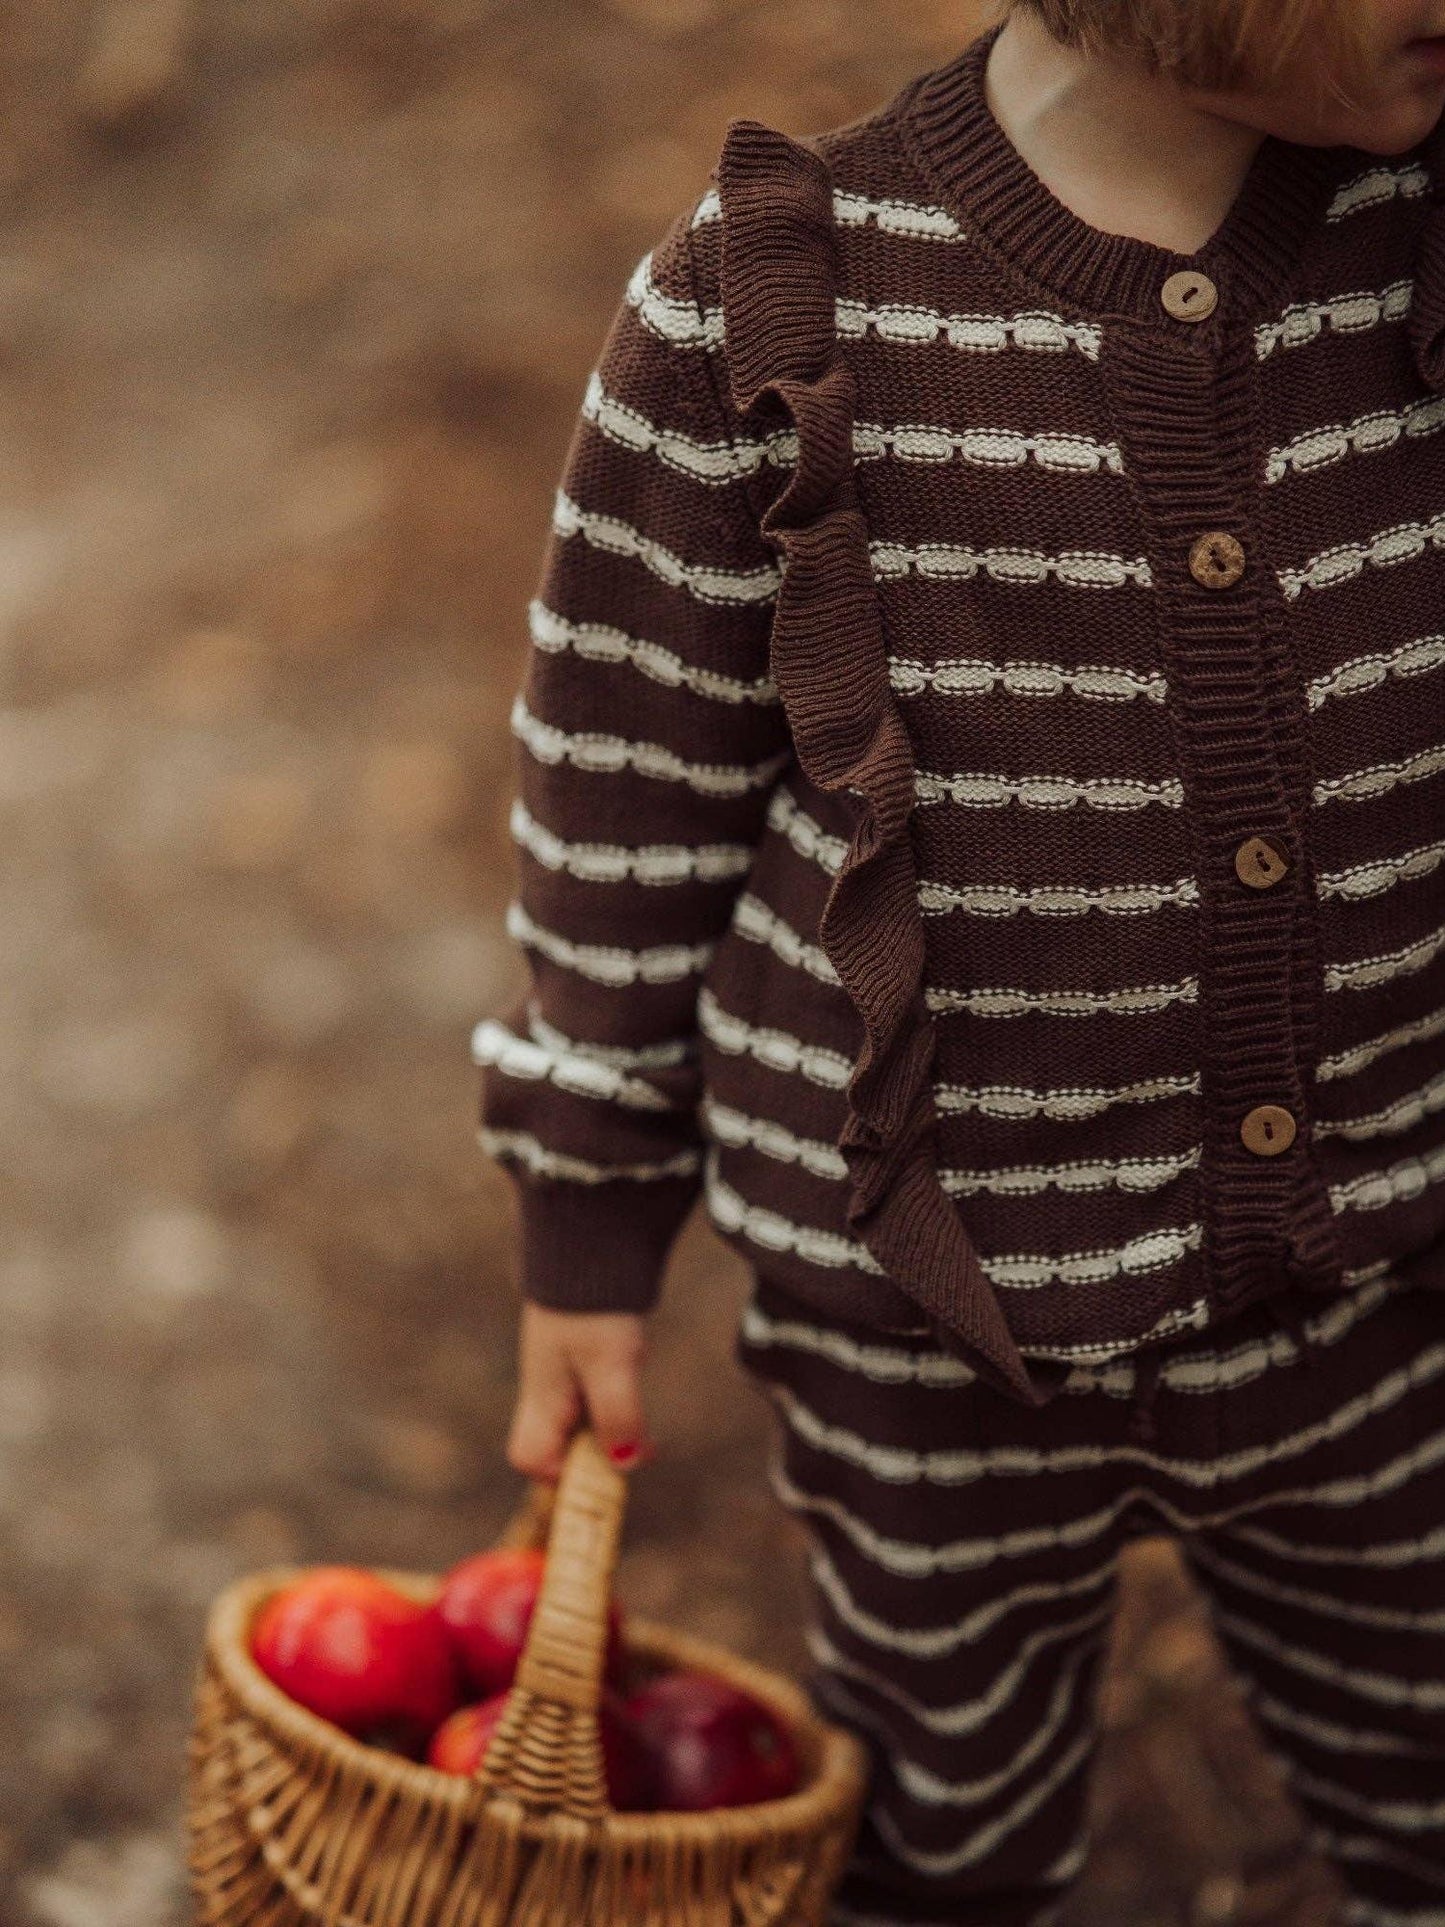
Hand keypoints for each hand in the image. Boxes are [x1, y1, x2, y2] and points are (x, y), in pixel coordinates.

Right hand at [506, 1302, 654, 1481]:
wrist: (591, 1241)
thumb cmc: (593, 1305)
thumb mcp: (610, 1364)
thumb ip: (617, 1415)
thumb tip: (625, 1464)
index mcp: (542, 1395)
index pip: (529, 1457)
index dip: (561, 1474)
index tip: (604, 1463)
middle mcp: (546, 1387)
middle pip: (559, 1444)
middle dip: (597, 1451)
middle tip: (641, 1442)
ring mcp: (562, 1368)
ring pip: (581, 1418)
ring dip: (611, 1422)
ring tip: (635, 1399)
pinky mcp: (580, 1350)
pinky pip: (594, 1392)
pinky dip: (616, 1395)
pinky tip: (631, 1370)